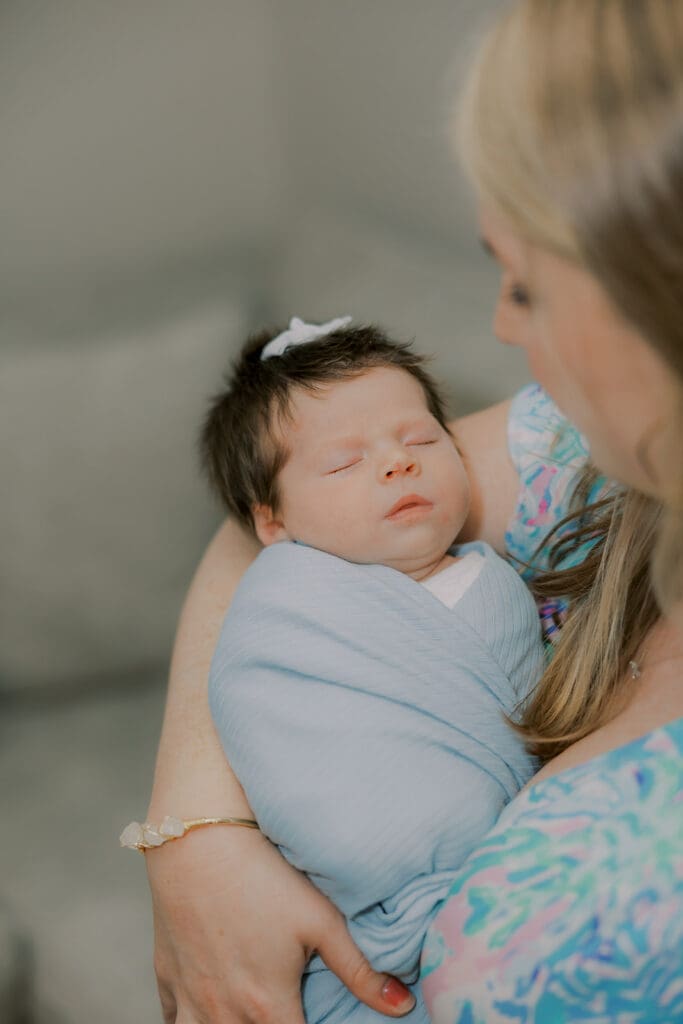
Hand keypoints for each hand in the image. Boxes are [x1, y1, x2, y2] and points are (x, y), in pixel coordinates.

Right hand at [147, 825, 416, 1023]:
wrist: (196, 840)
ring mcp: (190, 998)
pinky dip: (192, 1022)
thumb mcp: (319, 918)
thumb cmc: (263, 875)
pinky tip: (208, 1011)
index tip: (322, 1023)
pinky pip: (172, 1020)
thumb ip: (360, 969)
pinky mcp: (165, 976)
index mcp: (266, 1007)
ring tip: (249, 1014)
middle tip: (287, 1012)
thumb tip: (403, 1006)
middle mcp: (223, 1014)